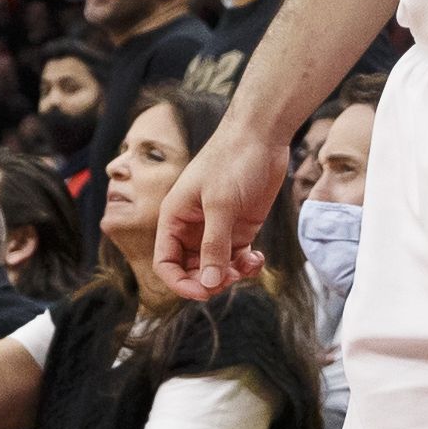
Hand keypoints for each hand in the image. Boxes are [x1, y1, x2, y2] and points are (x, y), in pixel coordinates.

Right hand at [154, 119, 293, 300]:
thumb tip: (210, 284)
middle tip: (232, 277)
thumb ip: (214, 246)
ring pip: (215, 267)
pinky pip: (236, 258)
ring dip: (230, 275)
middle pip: (191, 270)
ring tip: (247, 266)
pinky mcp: (239, 227)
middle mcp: (192, 226)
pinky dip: (246, 265)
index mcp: (174, 218)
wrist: (261, 135)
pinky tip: (257, 259)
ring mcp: (216, 228)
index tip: (204, 292)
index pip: (166, 262)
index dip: (181, 283)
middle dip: (209, 281)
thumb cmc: (232, 161)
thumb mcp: (221, 205)